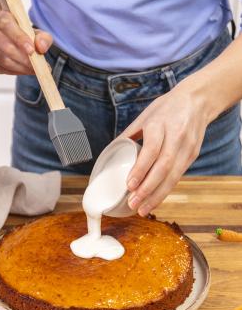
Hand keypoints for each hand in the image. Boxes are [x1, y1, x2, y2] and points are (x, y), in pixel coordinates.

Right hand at [0, 11, 52, 74]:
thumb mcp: (38, 34)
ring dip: (19, 68)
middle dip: (23, 59)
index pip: (7, 26)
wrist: (14, 41)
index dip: (19, 39)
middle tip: (36, 67)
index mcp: (2, 17)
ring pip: (2, 60)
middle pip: (5, 47)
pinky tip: (22, 70)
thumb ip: (43, 38)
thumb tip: (41, 47)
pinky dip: (12, 72)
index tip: (32, 51)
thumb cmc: (26, 35)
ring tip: (32, 70)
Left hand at [118, 83, 210, 215]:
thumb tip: (110, 151)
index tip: (129, 185)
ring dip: (157, 195)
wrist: (198, 100)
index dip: (141, 169)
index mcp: (160, 124)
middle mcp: (176, 136)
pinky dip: (165, 191)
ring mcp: (187, 147)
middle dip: (147, 189)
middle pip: (163, 167)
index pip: (152, 150)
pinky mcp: (192, 156)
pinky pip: (178, 177)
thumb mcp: (145, 116)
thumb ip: (129, 134)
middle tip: (132, 203)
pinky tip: (154, 200)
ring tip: (142, 209)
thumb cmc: (167, 108)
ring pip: (173, 176)